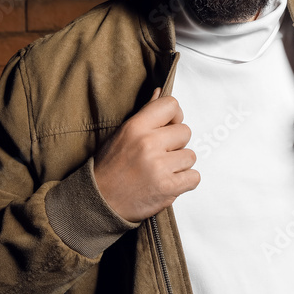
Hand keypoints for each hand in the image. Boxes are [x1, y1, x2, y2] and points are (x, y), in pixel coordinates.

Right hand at [94, 87, 198, 221]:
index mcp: (136, 127)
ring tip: (161, 170)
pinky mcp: (168, 188)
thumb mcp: (122, 134)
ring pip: (190, 156)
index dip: (175, 116)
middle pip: (185, 132)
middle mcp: (148, 144)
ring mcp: (159, 166)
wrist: (99, 202)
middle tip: (160, 155)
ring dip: (180, 164)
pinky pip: (194, 177)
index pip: (171, 105)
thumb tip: (160, 91)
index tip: (169, 126)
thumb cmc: (110, 167)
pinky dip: (185, 182)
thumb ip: (145, 113)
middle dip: (176, 144)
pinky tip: (168, 182)